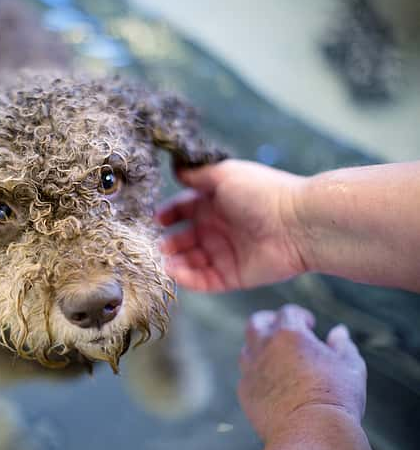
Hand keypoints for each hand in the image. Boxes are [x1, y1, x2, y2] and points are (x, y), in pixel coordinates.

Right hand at [156, 159, 306, 291]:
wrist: (298, 224)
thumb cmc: (261, 193)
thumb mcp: (224, 175)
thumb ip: (196, 175)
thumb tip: (175, 169)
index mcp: (214, 203)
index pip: (181, 210)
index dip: (165, 215)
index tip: (152, 220)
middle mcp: (216, 228)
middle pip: (182, 238)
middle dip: (165, 242)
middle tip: (151, 246)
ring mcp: (223, 253)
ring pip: (189, 262)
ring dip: (173, 262)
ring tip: (159, 261)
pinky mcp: (231, 276)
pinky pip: (203, 281)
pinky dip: (187, 279)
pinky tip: (175, 272)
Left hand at [238, 304, 366, 441]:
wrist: (311, 433)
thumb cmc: (335, 399)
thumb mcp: (350, 367)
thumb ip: (343, 345)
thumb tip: (339, 332)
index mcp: (289, 334)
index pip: (288, 312)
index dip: (299, 315)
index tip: (308, 324)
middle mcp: (265, 347)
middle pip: (256, 322)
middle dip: (268, 321)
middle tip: (281, 329)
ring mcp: (251, 369)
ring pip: (247, 349)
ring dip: (259, 348)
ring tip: (276, 357)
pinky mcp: (245, 391)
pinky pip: (247, 375)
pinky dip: (256, 374)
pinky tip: (271, 382)